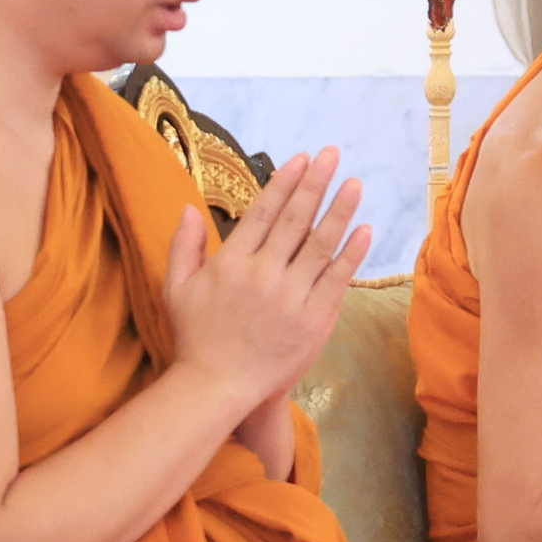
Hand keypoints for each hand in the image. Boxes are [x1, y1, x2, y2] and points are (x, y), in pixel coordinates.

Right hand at [163, 147, 371, 422]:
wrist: (217, 388)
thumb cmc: (196, 337)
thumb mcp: (176, 289)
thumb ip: (183, 246)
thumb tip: (187, 206)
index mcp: (231, 264)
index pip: (263, 213)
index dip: (285, 183)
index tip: (303, 158)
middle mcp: (263, 275)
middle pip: (295, 221)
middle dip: (315, 184)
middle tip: (333, 154)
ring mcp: (291, 298)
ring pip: (320, 246)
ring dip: (340, 211)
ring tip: (354, 182)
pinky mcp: (313, 320)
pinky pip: (336, 280)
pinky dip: (352, 254)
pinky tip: (365, 230)